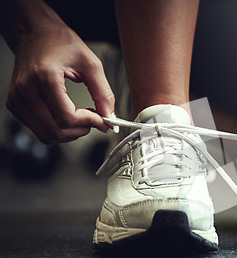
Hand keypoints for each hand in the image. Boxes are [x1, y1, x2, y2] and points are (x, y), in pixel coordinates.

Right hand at [6, 21, 114, 143]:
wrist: (35, 33)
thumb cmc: (59, 42)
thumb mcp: (90, 64)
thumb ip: (103, 93)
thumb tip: (110, 118)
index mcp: (43, 77)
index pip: (66, 117)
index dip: (89, 123)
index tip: (103, 119)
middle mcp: (25, 90)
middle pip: (56, 131)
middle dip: (81, 130)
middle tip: (95, 119)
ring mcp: (17, 99)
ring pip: (47, 135)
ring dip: (70, 132)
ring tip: (83, 117)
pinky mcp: (15, 105)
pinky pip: (40, 129)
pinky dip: (58, 129)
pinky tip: (69, 115)